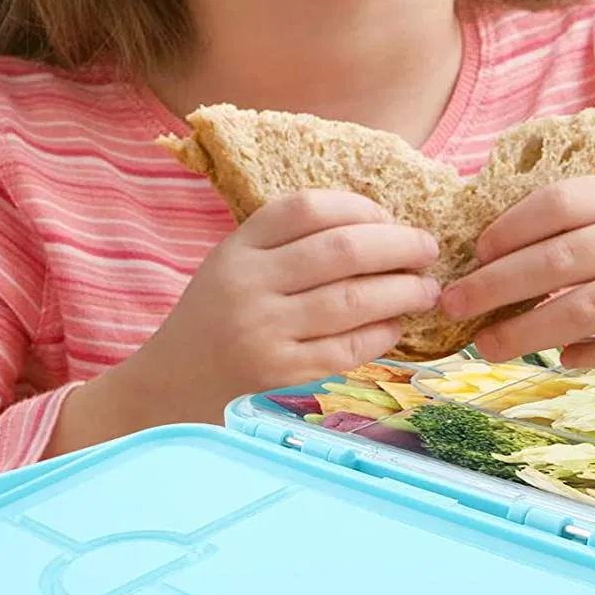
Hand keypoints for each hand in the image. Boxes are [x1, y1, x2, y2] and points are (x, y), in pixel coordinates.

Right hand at [50, 191, 438, 451]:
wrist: (167, 388)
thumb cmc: (215, 318)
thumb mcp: (234, 265)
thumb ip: (288, 244)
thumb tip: (380, 227)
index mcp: (237, 248)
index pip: (308, 207)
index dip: (360, 206)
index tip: (389, 216)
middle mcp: (248, 285)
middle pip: (342, 249)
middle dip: (399, 245)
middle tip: (427, 249)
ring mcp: (263, 332)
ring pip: (353, 299)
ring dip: (403, 290)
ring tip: (427, 289)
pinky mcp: (279, 374)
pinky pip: (347, 347)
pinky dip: (382, 333)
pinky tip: (397, 325)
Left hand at [438, 177, 594, 369]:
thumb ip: (584, 225)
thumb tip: (492, 254)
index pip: (559, 203)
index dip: (509, 227)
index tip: (475, 252)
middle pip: (559, 260)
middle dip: (496, 286)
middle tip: (453, 305)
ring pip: (584, 309)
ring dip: (527, 331)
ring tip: (488, 346)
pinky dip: (586, 355)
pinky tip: (562, 358)